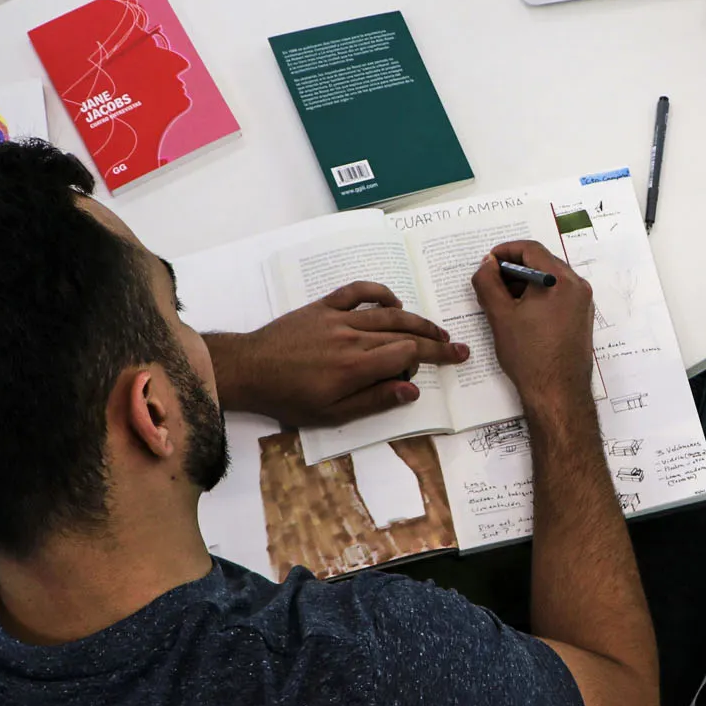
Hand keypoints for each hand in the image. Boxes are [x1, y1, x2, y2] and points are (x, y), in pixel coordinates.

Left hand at [212, 281, 467, 426]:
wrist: (248, 370)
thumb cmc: (288, 398)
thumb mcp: (331, 413)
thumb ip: (374, 400)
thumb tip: (412, 390)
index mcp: (355, 367)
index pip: (407, 354)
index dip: (433, 357)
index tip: (452, 358)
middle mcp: (352, 338)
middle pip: (404, 333)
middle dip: (435, 340)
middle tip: (457, 346)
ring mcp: (338, 318)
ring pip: (388, 313)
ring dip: (416, 319)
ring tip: (435, 329)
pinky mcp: (324, 306)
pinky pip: (358, 291)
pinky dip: (380, 293)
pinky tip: (394, 303)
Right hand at [470, 240, 594, 415]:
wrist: (558, 393)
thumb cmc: (529, 356)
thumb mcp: (500, 316)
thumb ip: (488, 283)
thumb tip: (487, 265)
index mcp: (560, 280)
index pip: (531, 249)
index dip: (505, 251)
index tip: (488, 262)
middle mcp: (577, 286)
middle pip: (543, 262)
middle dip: (514, 268)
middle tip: (491, 282)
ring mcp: (582, 303)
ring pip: (550, 279)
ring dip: (525, 283)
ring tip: (502, 300)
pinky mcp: (581, 318)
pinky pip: (558, 295)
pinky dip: (538, 296)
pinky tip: (520, 313)